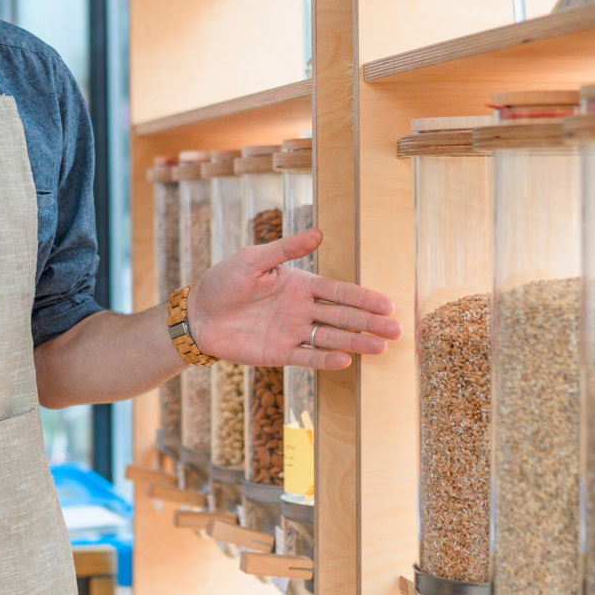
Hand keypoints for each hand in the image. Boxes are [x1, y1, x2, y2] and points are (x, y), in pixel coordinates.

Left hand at [188, 227, 401, 369]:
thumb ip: (285, 249)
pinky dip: (325, 361)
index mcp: (300, 284)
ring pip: (331, 338)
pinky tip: (346, 361)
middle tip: (397, 329)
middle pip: (343, 316)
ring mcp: (293, 332)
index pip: (339, 290)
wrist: (197, 315)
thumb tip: (319, 232)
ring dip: (356, 342)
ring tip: (381, 346)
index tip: (388, 303)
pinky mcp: (280, 353)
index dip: (363, 297)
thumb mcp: (252, 259)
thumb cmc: (223, 281)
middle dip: (370, 322)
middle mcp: (302, 309)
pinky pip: (307, 357)